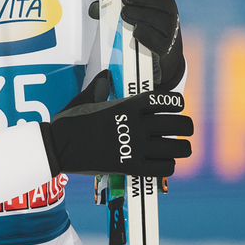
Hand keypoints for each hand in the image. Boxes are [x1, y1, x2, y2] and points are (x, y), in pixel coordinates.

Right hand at [40, 71, 192, 177]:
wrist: (57, 147)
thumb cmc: (69, 122)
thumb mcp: (84, 99)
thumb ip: (99, 86)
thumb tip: (106, 75)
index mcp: (126, 106)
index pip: (163, 101)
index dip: (176, 103)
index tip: (179, 105)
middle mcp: (135, 125)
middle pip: (177, 125)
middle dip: (186, 126)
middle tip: (186, 129)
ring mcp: (134, 147)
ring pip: (175, 148)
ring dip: (182, 148)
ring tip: (182, 148)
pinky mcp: (130, 167)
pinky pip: (163, 168)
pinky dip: (169, 166)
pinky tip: (166, 164)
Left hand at [121, 0, 183, 89]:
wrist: (165, 57)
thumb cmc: (147, 28)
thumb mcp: (136, 15)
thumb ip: (113, 10)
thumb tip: (93, 9)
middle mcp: (170, 13)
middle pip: (161, 0)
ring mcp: (171, 31)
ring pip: (158, 19)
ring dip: (139, 14)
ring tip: (125, 14)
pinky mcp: (166, 48)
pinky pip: (155, 39)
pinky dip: (144, 34)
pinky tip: (135, 32)